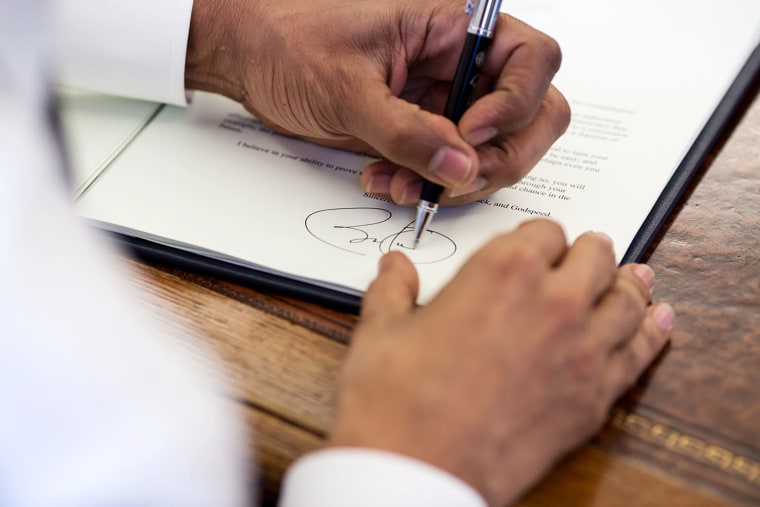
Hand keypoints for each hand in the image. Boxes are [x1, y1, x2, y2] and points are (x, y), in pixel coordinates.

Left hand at [185, 0, 569, 205]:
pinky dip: (429, 186)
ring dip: (458, 180)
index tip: (471, 134)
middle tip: (455, 178)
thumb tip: (461, 165)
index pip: (532, 60)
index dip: (516, 104)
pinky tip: (389, 182)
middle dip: (500, 156)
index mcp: (453, 27)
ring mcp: (446, 100)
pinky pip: (452, 168)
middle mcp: (459, 63)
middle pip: (531, 113)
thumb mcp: (347, 87)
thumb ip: (407, 131)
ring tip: (402, 186)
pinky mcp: (426, 131)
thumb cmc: (290, 41)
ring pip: (494, 150)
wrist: (251, 58)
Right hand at [328, 219, 673, 505]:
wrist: (419, 468)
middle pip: (595, 257)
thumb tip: (394, 267)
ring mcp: (582, 350)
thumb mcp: (382, 331)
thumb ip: (393, 289)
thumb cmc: (396, 401)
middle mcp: (554, 301)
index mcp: (504, 270)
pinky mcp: (594, 397)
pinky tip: (659, 318)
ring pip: (626, 299)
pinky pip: (639, 352)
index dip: (538, 236)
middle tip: (586, 252)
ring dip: (629, 283)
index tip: (533, 244)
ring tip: (636, 275)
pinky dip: (653, 331)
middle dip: (589, 251)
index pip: (544, 232)